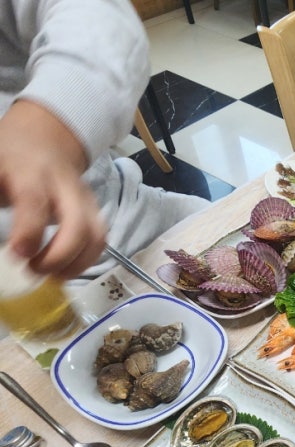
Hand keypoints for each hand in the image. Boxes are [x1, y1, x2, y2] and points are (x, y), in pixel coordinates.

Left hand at [0, 100, 106, 279]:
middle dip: (60, 256)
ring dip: (78, 264)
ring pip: (96, 236)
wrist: (44, 137)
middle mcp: (65, 186)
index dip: (29, 231)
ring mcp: (85, 200)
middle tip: (34, 271)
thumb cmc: (10, 157)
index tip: (18, 255)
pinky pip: (100, 241)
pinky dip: (86, 261)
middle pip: (79, 224)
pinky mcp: (96, 212)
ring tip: (52, 277)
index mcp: (30, 172)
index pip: (35, 202)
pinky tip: (65, 269)